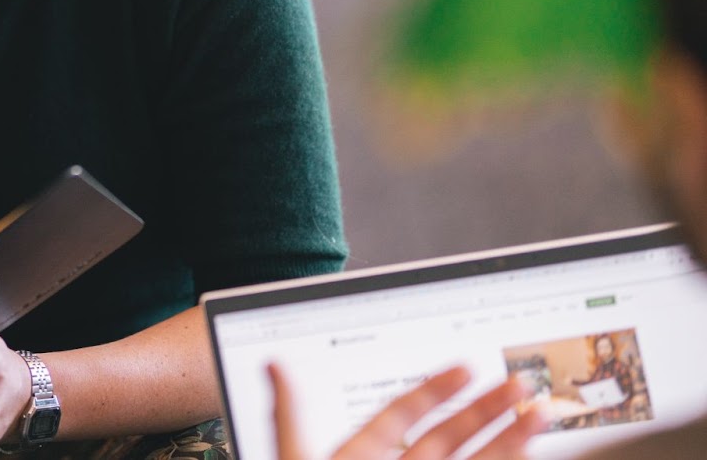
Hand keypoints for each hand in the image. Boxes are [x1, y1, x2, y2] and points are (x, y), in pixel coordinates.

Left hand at [271, 363, 544, 459]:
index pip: (401, 417)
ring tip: (540, 415)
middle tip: (519, 385)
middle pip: (447, 439)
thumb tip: (274, 364)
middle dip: (485, 410)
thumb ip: (288, 416)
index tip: (467, 367)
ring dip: (509, 444)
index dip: (434, 390)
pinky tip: (531, 455)